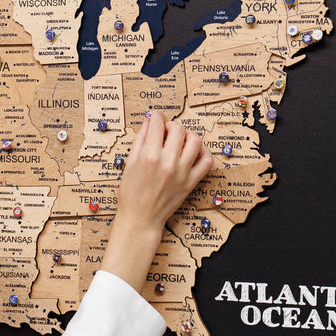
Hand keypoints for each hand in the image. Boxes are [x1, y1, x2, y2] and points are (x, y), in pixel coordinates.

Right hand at [100, 112, 211, 292]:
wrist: (140, 219)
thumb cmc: (131, 194)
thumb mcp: (129, 164)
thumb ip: (139, 140)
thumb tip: (147, 122)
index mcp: (149, 156)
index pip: (157, 124)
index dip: (155, 116)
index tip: (154, 117)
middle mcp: (168, 162)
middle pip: (178, 129)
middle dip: (170, 125)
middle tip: (165, 131)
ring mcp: (182, 173)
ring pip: (195, 141)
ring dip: (188, 136)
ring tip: (179, 141)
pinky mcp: (191, 182)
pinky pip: (206, 162)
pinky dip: (203, 153)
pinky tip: (193, 152)